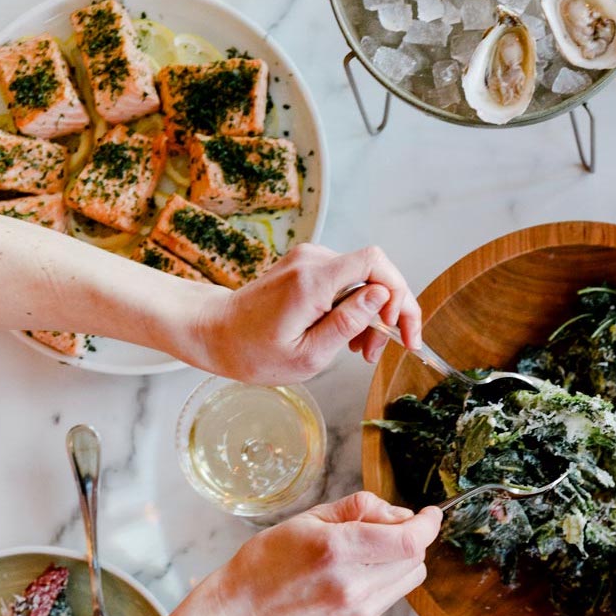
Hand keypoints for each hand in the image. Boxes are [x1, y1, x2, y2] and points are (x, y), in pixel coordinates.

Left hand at [199, 243, 422, 383]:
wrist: (216, 333)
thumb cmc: (255, 352)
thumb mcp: (308, 355)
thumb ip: (348, 323)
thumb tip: (381, 296)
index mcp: (312, 281)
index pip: (375, 263)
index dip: (398, 294)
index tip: (399, 330)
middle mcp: (311, 261)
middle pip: (374, 272)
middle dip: (389, 312)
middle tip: (382, 350)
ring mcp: (308, 260)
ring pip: (363, 280)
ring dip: (371, 315)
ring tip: (360, 350)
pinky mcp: (306, 266)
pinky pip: (346, 282)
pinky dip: (354, 308)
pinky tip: (346, 335)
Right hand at [209, 492, 440, 615]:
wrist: (247, 612)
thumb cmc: (270, 560)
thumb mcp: (309, 518)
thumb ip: (359, 508)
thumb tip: (397, 513)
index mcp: (338, 549)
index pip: (408, 539)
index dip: (427, 524)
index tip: (429, 513)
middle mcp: (353, 582)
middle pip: (415, 556)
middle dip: (412, 535)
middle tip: (387, 526)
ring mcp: (359, 606)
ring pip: (412, 576)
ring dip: (404, 557)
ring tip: (372, 549)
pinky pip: (395, 591)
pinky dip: (391, 575)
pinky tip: (363, 569)